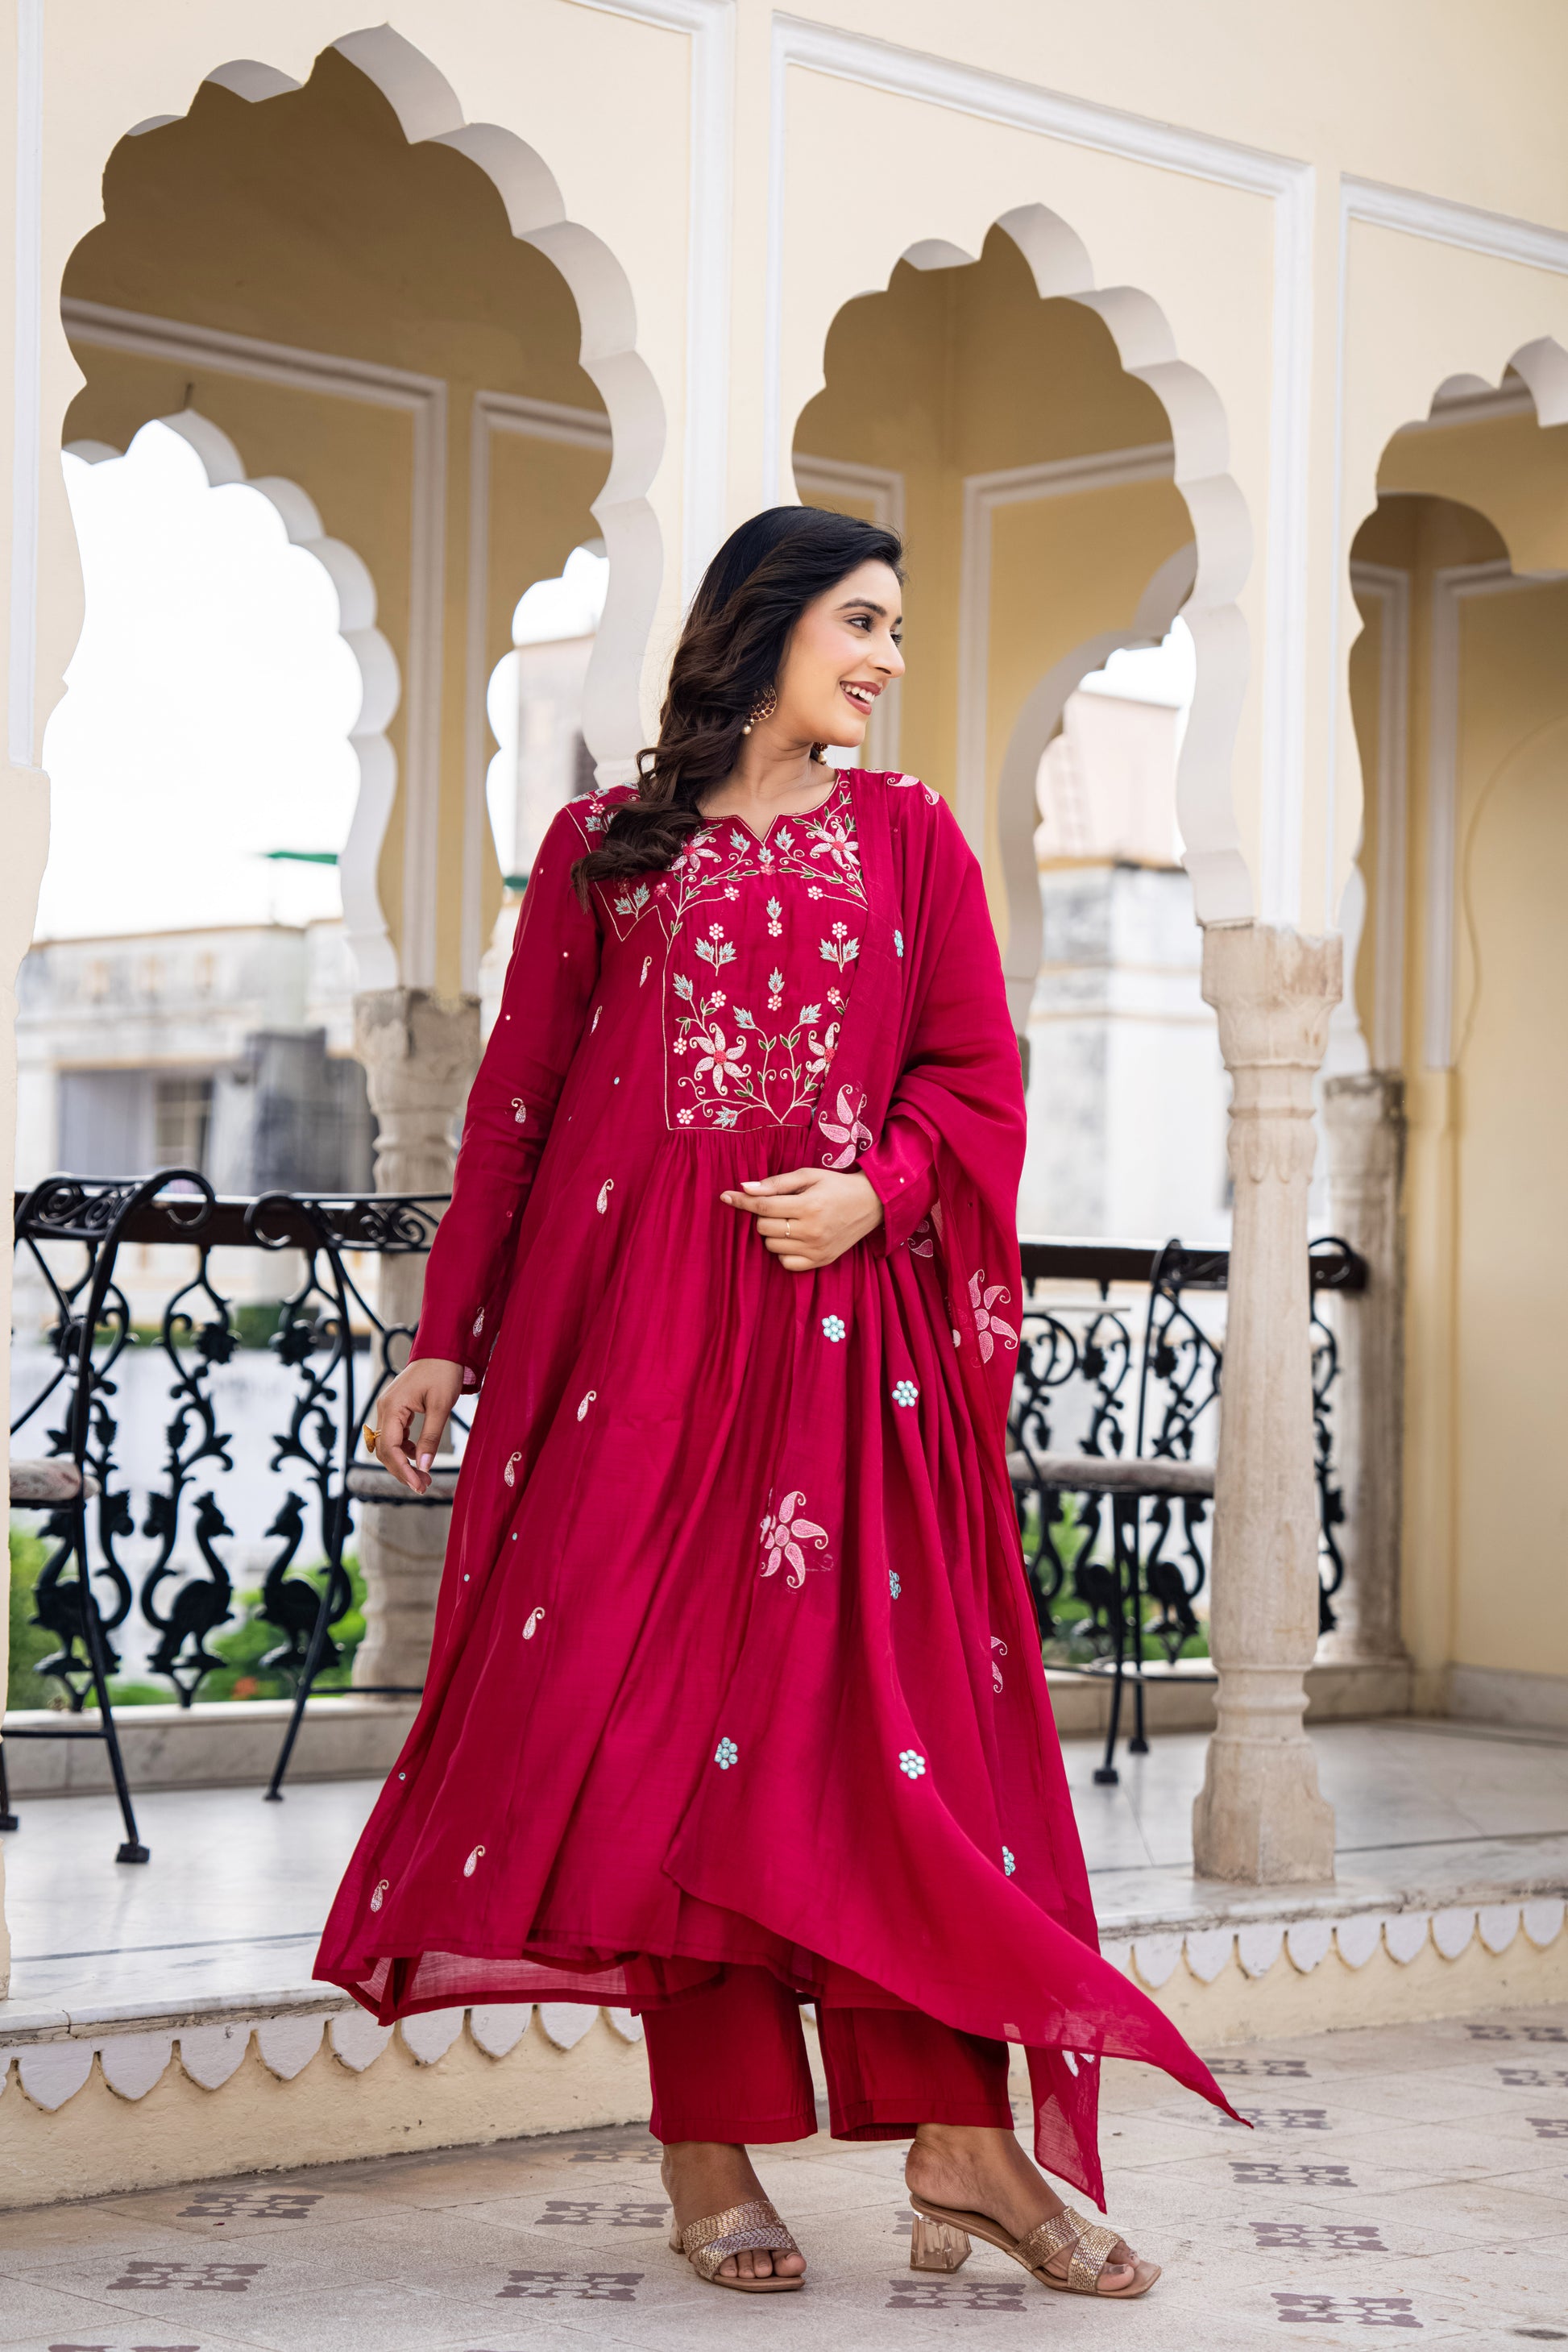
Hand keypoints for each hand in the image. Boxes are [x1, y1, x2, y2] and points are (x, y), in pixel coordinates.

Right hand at [371, 1356, 462, 1493]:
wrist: (444, 1350)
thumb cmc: (444, 1372)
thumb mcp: (440, 1407)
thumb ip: (430, 1437)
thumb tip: (423, 1466)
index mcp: (392, 1407)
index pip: (390, 1448)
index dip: (402, 1470)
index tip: (419, 1485)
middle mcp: (385, 1408)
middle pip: (385, 1450)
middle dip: (401, 1470)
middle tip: (423, 1486)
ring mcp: (389, 1408)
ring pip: (388, 1444)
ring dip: (402, 1462)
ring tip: (423, 1476)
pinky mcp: (397, 1408)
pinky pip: (395, 1435)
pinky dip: (405, 1449)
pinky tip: (419, 1456)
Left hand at [721, 1166, 883, 1270]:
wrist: (871, 1204)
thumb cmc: (836, 1186)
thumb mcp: (809, 1175)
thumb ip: (776, 1182)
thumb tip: (746, 1188)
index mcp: (809, 1205)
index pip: (764, 1206)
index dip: (742, 1201)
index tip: (726, 1196)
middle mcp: (812, 1230)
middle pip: (764, 1228)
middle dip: (764, 1216)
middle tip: (779, 1207)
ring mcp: (816, 1249)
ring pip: (771, 1246)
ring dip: (773, 1234)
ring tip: (790, 1221)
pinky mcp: (820, 1261)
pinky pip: (786, 1263)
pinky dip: (783, 1251)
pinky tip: (793, 1238)